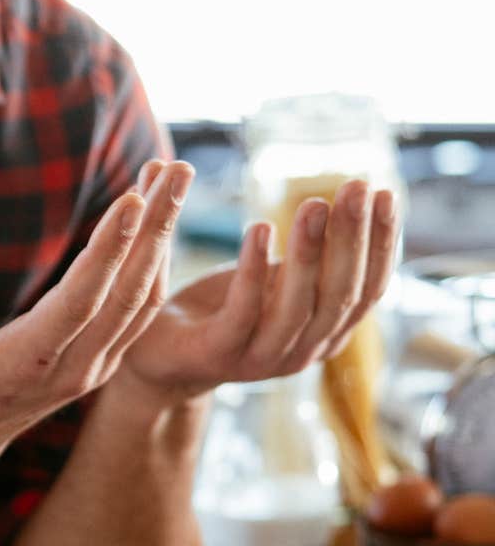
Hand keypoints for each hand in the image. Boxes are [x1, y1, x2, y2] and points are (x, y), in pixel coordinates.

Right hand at [0, 162, 189, 463]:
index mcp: (26, 361)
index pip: (80, 301)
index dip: (108, 251)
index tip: (133, 199)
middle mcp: (73, 368)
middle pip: (128, 292)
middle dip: (154, 228)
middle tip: (177, 170)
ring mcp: (94, 368)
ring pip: (144, 299)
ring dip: (162, 238)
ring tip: (174, 180)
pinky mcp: (101, 362)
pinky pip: (140, 309)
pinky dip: (154, 261)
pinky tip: (156, 220)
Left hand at [117, 161, 397, 406]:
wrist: (158, 355)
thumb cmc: (221, 308)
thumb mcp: (275, 279)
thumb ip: (313, 253)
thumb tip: (356, 194)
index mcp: (327, 332)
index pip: (369, 288)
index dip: (382, 243)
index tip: (387, 192)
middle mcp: (305, 350)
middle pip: (342, 295)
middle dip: (353, 238)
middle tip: (355, 187)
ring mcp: (263, 358)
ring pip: (299, 305)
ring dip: (309, 251)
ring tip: (314, 203)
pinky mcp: (219, 353)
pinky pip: (243, 310)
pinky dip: (254, 268)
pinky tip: (260, 228)